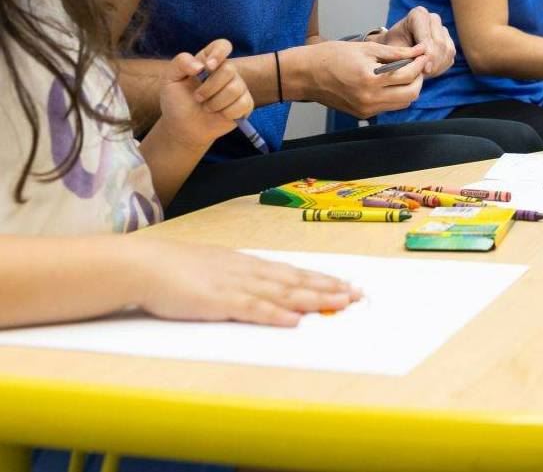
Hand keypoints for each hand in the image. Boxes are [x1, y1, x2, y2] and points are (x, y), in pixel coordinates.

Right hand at [130, 238, 361, 325]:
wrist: (144, 264)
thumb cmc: (173, 268)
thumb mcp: (211, 267)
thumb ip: (234, 276)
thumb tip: (256, 288)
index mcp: (244, 263)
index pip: (289, 271)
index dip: (318, 278)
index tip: (343, 283)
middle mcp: (245, 270)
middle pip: (294, 280)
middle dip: (327, 287)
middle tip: (357, 294)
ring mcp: (233, 284)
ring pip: (281, 292)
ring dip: (312, 298)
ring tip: (339, 303)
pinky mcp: (218, 301)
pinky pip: (252, 309)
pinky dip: (275, 315)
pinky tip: (294, 320)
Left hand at [159, 39, 253, 148]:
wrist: (182, 127)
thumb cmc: (176, 101)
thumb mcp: (169, 78)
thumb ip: (181, 63)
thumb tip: (201, 66)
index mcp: (209, 60)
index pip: (222, 46)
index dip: (218, 53)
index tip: (208, 67)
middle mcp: (226, 71)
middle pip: (229, 69)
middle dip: (210, 87)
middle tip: (197, 98)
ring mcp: (237, 87)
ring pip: (235, 89)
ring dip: (215, 103)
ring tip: (206, 107)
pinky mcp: (244, 104)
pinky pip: (243, 104)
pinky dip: (227, 113)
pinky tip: (219, 115)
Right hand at [303, 40, 427, 118]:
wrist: (306, 75)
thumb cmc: (331, 56)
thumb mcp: (365, 48)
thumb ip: (394, 52)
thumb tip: (418, 51)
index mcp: (370, 80)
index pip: (408, 75)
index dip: (419, 63)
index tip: (422, 54)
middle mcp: (370, 99)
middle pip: (411, 95)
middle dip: (419, 78)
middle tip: (417, 64)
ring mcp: (366, 110)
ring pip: (402, 103)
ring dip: (408, 88)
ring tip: (404, 72)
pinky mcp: (362, 114)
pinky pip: (388, 106)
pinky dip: (395, 95)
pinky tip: (390, 81)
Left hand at [384, 7, 454, 77]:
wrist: (393, 49)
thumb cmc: (391, 48)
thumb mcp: (394, 51)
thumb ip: (407, 56)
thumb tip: (423, 67)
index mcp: (418, 14)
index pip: (427, 37)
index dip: (427, 54)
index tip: (423, 69)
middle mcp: (433, 18)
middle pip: (440, 43)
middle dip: (433, 62)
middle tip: (425, 74)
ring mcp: (442, 30)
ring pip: (448, 50)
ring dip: (438, 66)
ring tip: (425, 74)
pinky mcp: (448, 42)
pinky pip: (450, 57)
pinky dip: (441, 67)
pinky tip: (429, 71)